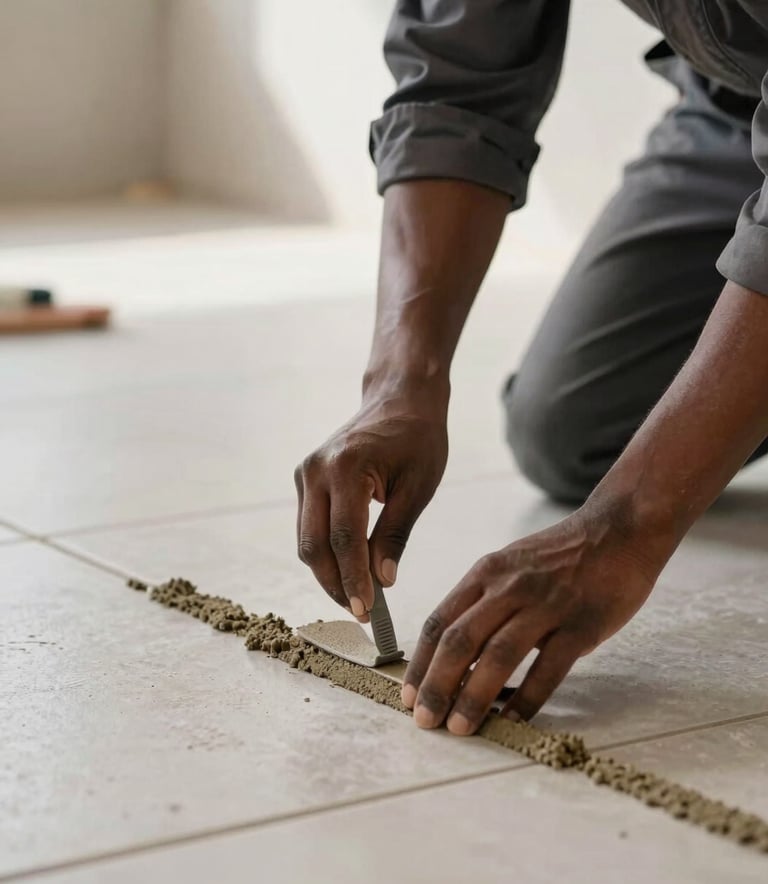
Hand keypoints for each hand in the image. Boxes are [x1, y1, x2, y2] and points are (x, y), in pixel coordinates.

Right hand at [295, 383, 447, 618]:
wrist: (399, 398)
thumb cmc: (417, 438)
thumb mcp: (418, 487)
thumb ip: (395, 534)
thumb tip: (383, 580)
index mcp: (346, 467)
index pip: (344, 538)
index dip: (354, 579)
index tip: (367, 610)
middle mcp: (316, 470)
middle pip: (315, 545)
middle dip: (336, 584)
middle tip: (362, 612)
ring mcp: (305, 473)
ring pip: (307, 540)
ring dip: (329, 572)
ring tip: (358, 597)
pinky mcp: (305, 479)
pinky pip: (309, 526)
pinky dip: (326, 552)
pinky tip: (349, 570)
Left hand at [401, 507, 663, 732]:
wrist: (619, 528)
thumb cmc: (561, 554)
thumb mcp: (510, 564)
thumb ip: (484, 602)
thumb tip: (456, 656)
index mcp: (485, 573)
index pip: (438, 622)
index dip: (419, 663)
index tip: (406, 695)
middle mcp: (508, 587)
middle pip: (460, 641)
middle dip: (437, 685)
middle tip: (425, 720)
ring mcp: (546, 605)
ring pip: (498, 656)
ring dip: (473, 697)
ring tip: (460, 729)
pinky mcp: (581, 625)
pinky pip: (547, 669)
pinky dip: (527, 699)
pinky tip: (513, 721)